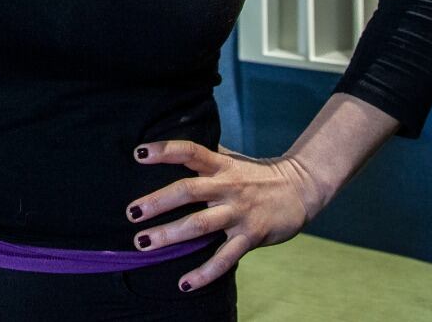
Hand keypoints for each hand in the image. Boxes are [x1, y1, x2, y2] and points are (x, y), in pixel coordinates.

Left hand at [127, 140, 323, 291]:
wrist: (301, 188)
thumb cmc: (257, 174)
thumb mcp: (232, 158)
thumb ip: (206, 156)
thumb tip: (172, 147)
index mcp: (221, 165)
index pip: (190, 151)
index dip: (165, 150)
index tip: (139, 154)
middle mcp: (228, 186)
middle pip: (188, 191)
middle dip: (157, 202)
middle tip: (131, 213)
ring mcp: (239, 212)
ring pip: (200, 225)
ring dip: (170, 235)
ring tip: (143, 243)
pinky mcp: (251, 236)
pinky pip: (224, 258)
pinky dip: (204, 273)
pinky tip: (184, 283)